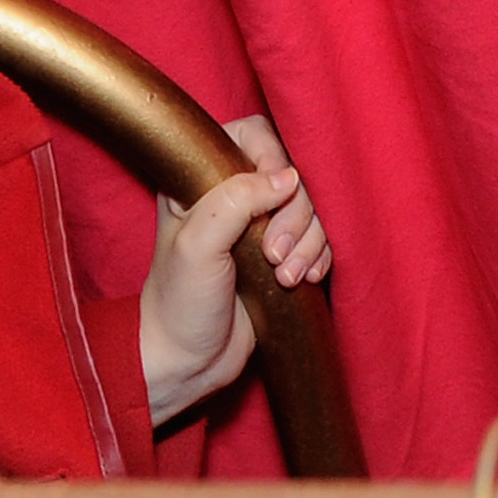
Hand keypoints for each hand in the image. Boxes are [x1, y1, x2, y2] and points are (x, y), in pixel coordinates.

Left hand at [139, 112, 331, 428]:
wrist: (186, 363)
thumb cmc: (178, 303)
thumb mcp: (197, 245)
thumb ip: (236, 201)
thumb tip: (288, 179)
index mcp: (201, 178)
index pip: (252, 135)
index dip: (273, 160)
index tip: (273, 198)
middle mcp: (232, 195)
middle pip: (291, 173)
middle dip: (295, 215)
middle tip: (274, 254)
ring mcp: (259, 227)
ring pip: (310, 208)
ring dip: (308, 242)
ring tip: (285, 277)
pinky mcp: (281, 256)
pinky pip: (318, 240)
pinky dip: (318, 257)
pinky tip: (302, 280)